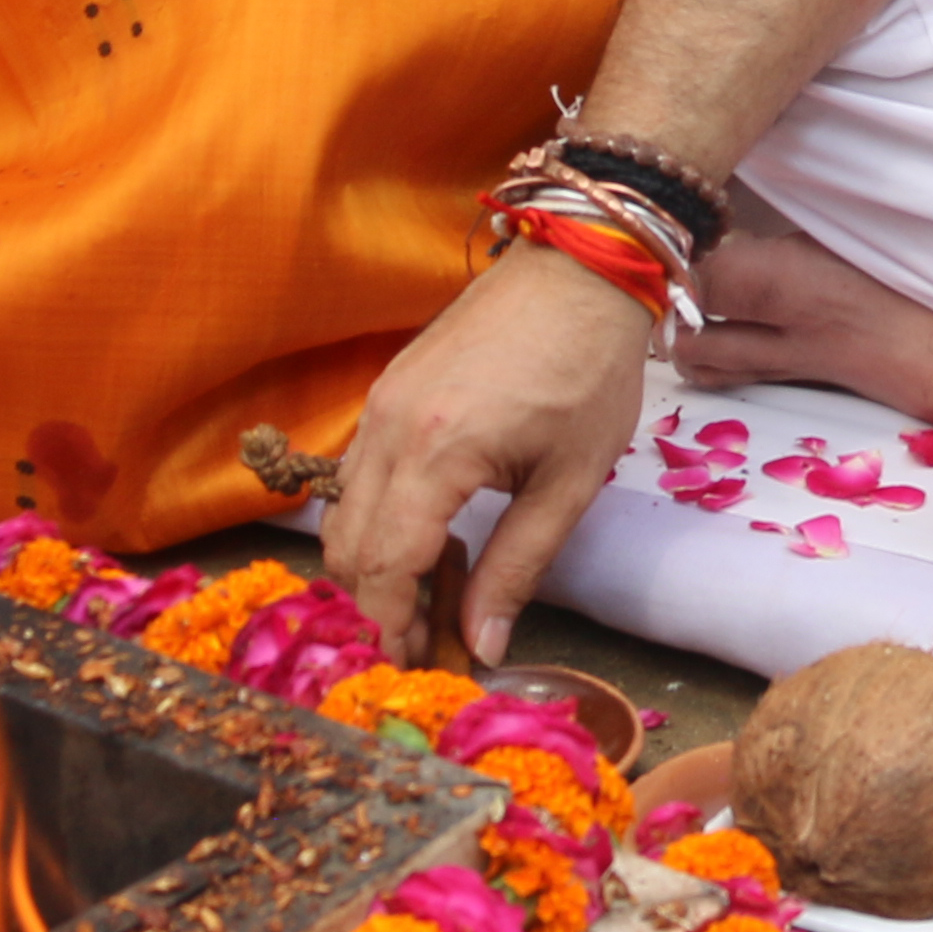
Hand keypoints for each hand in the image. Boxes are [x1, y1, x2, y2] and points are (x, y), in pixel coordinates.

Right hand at [324, 245, 668, 665]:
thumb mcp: (568, 482)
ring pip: (342, 512)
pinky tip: (431, 535)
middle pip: (345, 547)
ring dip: (372, 564)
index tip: (416, 665)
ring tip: (430, 594)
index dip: (390, 626)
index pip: (382, 566)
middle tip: (422, 641)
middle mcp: (388, 427)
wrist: (581, 266)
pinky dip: (377, 519)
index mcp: (436, 452)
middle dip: (373, 606)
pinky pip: (357, 474)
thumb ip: (517, 568)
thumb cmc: (590, 369)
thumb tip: (481, 645)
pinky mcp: (386, 391)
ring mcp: (379, 404)